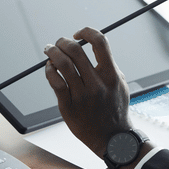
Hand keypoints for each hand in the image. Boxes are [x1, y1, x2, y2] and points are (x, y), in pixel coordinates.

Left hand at [44, 27, 132, 156]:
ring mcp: (81, 95)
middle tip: (58, 42)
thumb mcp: (120, 83)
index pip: (100, 42)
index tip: (78, 33)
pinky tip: (50, 67)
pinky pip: (54, 82)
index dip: (86, 32)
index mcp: (111, 74)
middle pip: (75, 50)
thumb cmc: (115, 108)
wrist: (111, 137)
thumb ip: (108, 64)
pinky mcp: (68, 105)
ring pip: (62, 64)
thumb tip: (92, 46)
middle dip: (63, 41)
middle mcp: (96, 83)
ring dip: (52, 53)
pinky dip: (49, 70)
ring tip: (50, 50)